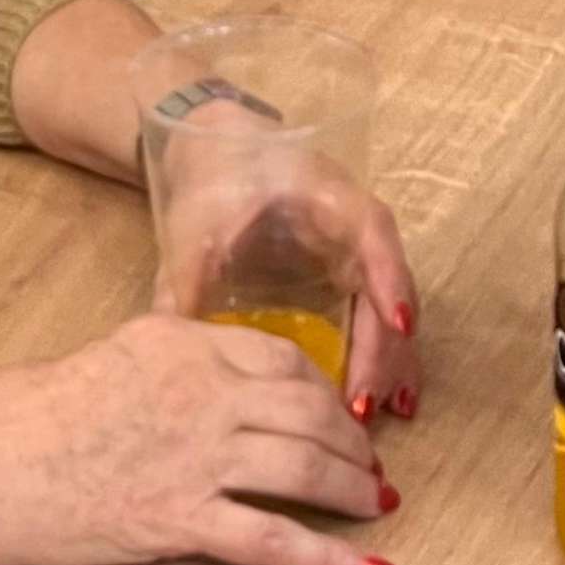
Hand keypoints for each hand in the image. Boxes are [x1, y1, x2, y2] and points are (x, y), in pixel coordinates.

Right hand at [0, 314, 397, 564]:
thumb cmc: (27, 417)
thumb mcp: (114, 360)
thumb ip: (173, 367)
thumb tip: (218, 390)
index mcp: (183, 342)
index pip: (284, 359)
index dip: (325, 391)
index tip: (339, 412)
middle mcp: (202, 392)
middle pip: (310, 410)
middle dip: (352, 441)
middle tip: (368, 465)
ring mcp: (195, 457)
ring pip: (306, 467)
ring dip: (353, 489)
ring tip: (374, 505)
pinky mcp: (180, 520)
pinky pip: (275, 540)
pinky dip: (331, 561)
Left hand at [144, 104, 421, 425]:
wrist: (213, 143)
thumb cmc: (214, 173)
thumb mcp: (196, 223)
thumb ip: (183, 278)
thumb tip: (168, 339)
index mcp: (330, 198)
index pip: (374, 235)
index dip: (389, 279)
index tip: (397, 325)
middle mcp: (356, 227)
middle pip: (388, 289)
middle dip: (381, 352)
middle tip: (358, 410)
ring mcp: (356, 252)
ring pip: (387, 311)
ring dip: (387, 363)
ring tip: (372, 421)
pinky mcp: (344, 274)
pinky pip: (374, 318)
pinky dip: (379, 356)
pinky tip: (379, 401)